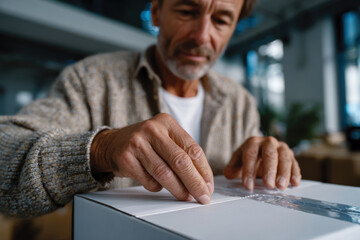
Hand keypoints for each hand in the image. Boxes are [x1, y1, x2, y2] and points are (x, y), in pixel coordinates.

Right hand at [90, 113, 213, 203]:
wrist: (113, 143)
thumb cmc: (145, 143)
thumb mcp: (164, 138)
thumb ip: (182, 153)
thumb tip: (203, 180)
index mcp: (166, 122)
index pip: (192, 148)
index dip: (204, 170)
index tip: (208, 185)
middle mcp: (152, 129)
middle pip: (180, 161)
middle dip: (195, 183)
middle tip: (202, 196)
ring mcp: (137, 143)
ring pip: (165, 174)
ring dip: (179, 190)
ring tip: (186, 196)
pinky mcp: (125, 158)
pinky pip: (149, 181)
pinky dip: (157, 187)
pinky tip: (158, 184)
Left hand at [224, 136, 300, 189]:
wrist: (260, 152)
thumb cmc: (248, 158)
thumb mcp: (238, 162)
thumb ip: (232, 168)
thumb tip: (229, 174)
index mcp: (253, 142)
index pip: (250, 155)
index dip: (249, 171)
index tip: (248, 186)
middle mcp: (268, 142)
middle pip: (270, 154)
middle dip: (269, 170)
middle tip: (269, 185)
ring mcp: (281, 147)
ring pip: (284, 158)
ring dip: (284, 173)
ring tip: (281, 187)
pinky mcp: (290, 155)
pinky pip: (294, 163)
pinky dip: (295, 173)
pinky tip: (294, 183)